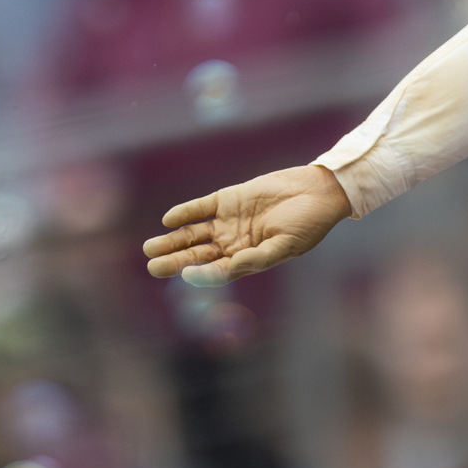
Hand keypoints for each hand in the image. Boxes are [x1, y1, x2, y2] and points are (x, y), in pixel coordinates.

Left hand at [143, 165, 352, 285]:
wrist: (317, 191)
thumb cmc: (307, 224)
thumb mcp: (284, 246)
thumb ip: (255, 259)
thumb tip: (227, 267)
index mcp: (246, 261)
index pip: (216, 272)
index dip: (200, 275)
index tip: (185, 276)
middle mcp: (232, 244)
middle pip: (197, 255)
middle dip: (174, 261)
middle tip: (152, 267)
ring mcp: (228, 221)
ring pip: (193, 234)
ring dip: (172, 241)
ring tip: (150, 247)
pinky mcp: (228, 199)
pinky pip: (201, 208)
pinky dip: (185, 213)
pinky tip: (169, 220)